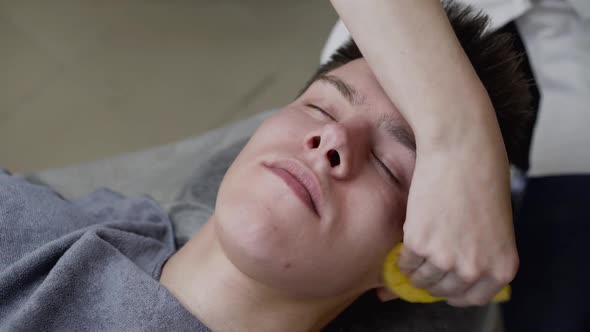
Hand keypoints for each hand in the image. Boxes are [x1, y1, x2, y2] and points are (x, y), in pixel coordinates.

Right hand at [399, 141, 518, 306]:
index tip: (445, 285)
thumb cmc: (482, 180)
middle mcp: (474, 269)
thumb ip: (479, 255)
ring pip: (421, 279)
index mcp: (500, 268)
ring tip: (417, 250)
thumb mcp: (494, 228)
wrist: (462, 151)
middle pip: (443, 291)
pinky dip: (403, 254)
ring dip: (415, 269)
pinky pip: (405, 262)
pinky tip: (410, 236)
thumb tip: (448, 277)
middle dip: (431, 280)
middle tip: (425, 264)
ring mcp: (446, 259)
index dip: (455, 292)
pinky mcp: (419, 244)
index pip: (473, 298)